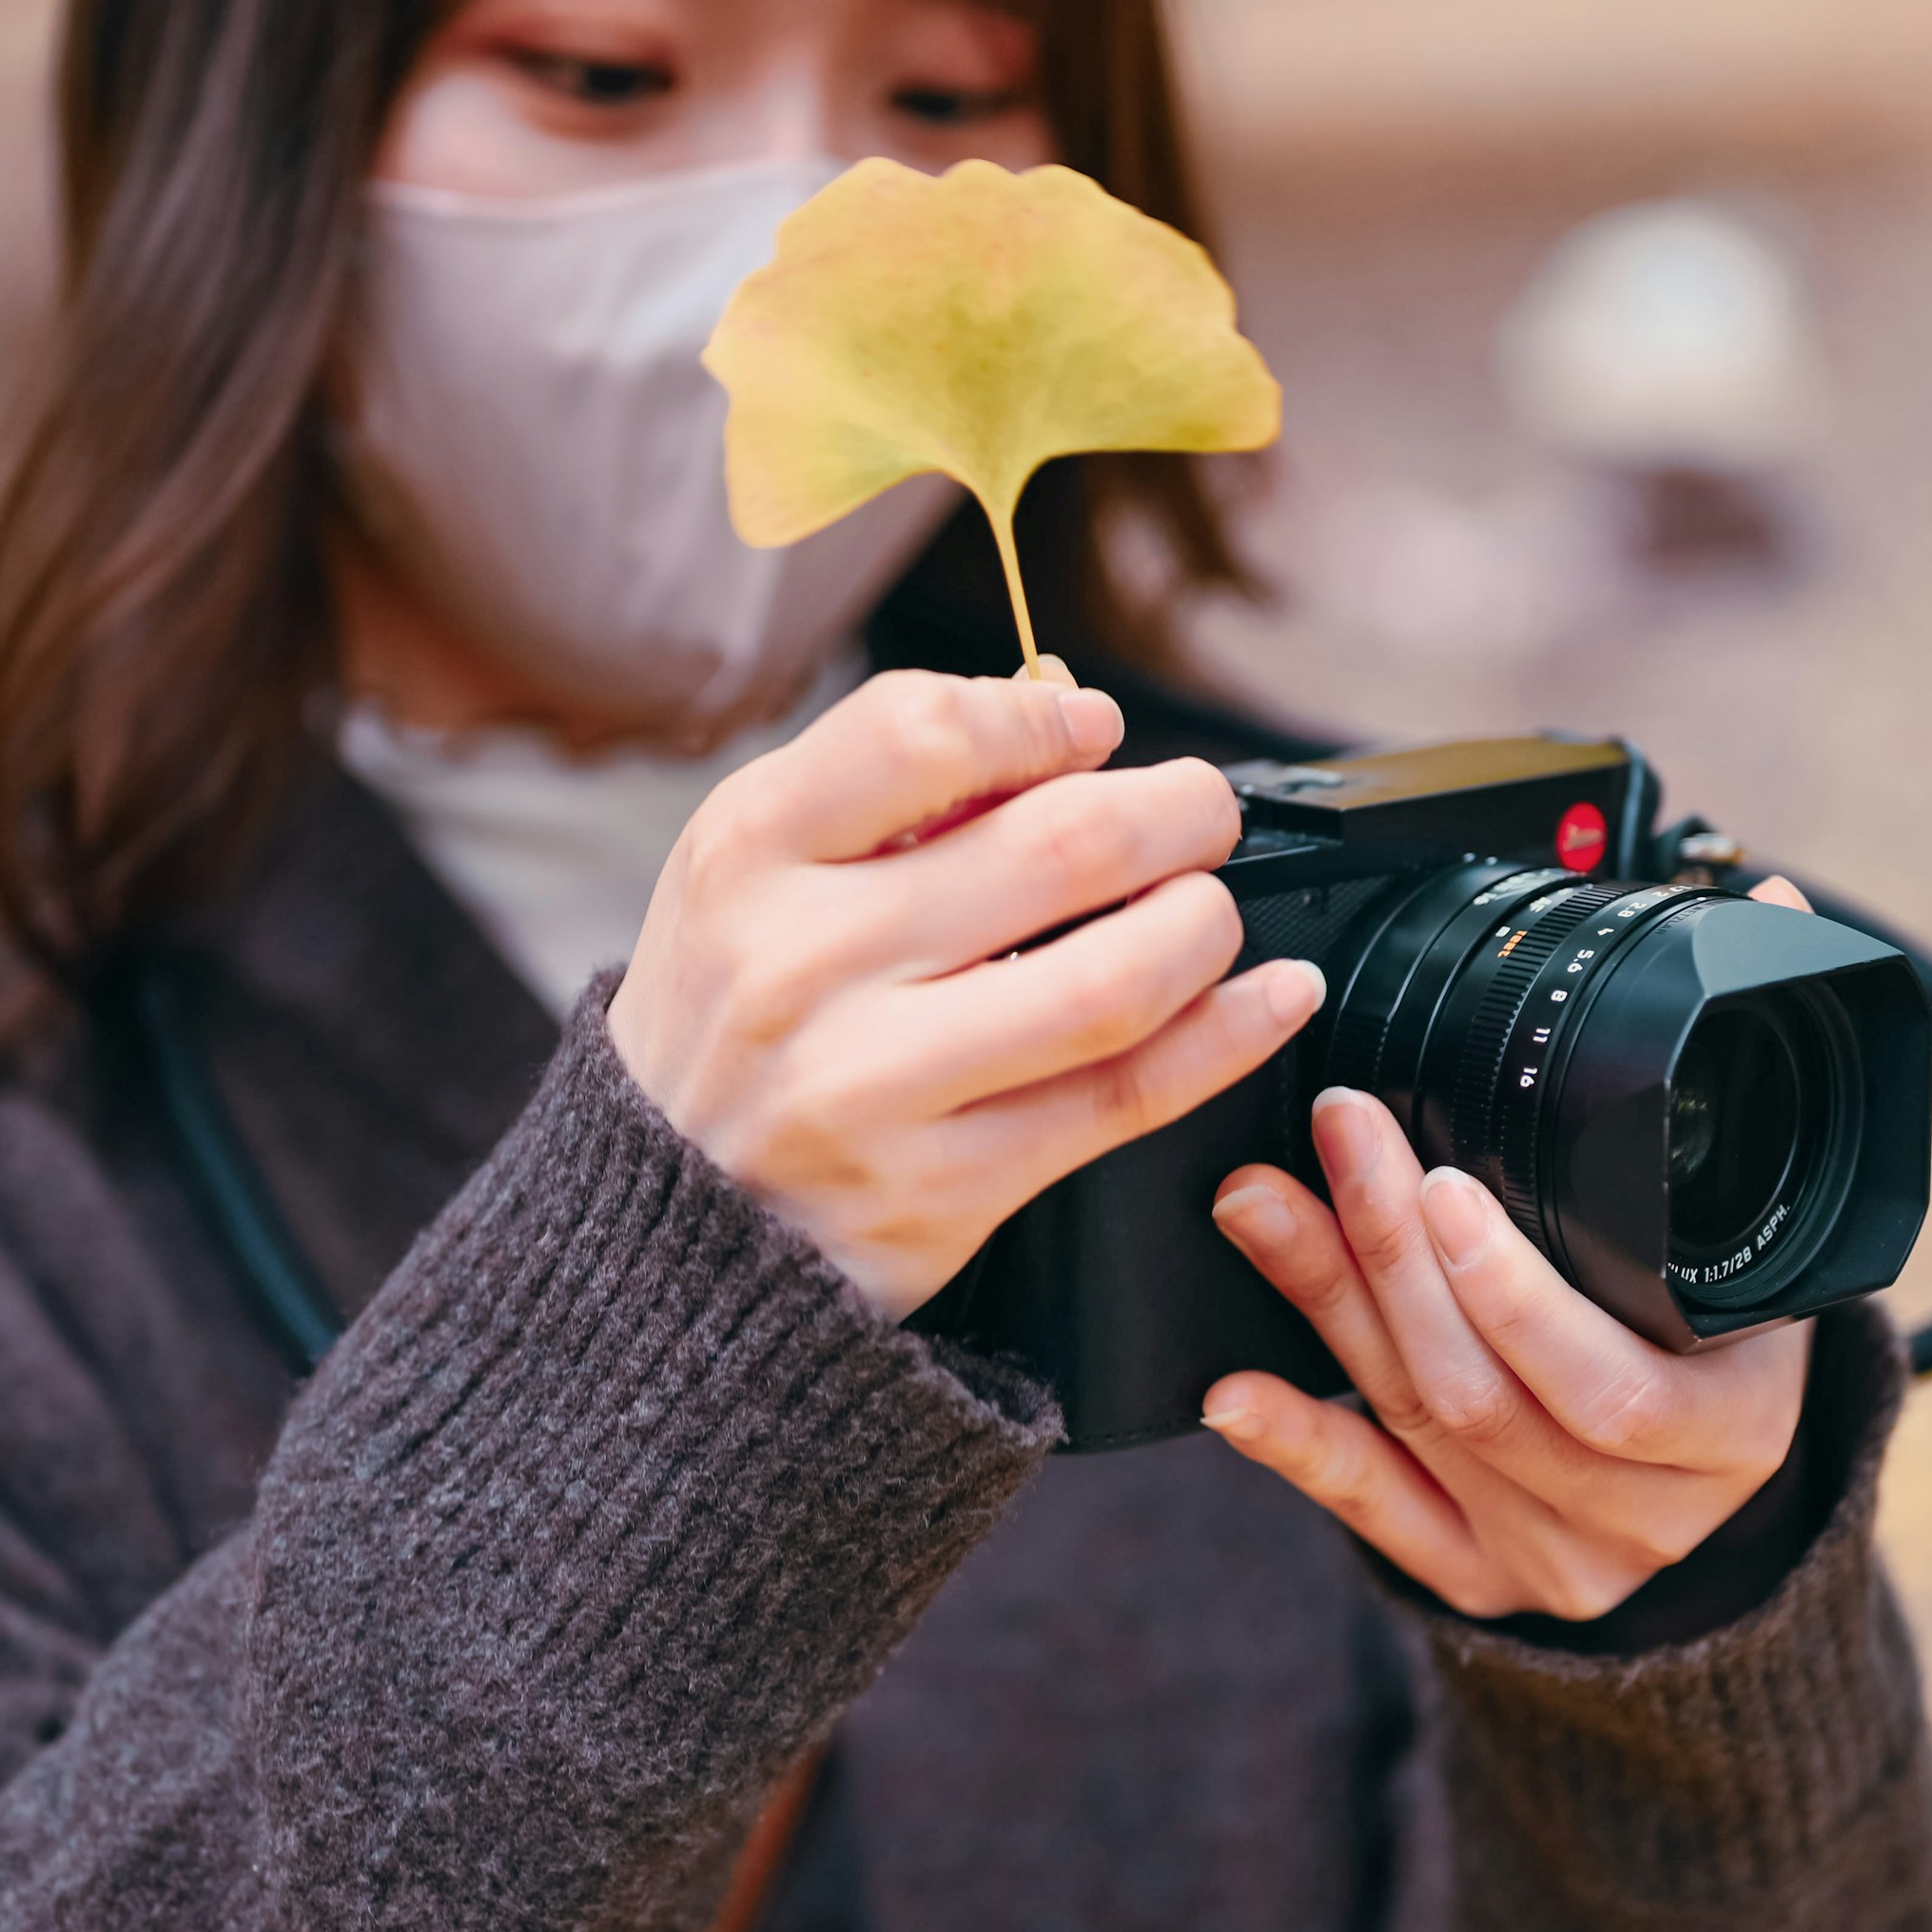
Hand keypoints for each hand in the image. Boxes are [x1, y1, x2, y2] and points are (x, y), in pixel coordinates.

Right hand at [610, 665, 1326, 1317]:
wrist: (660, 1225)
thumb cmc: (728, 1020)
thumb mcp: (749, 877)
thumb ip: (885, 788)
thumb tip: (1061, 706)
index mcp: (747, 856)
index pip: (926, 733)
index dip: (1043, 716)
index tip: (1092, 729)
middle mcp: (801, 966)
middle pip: (1056, 846)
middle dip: (1175, 811)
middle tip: (1201, 812)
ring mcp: (873, 1086)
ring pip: (1112, 979)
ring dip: (1203, 925)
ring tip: (1209, 909)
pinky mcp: (942, 1191)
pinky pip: (1126, 1096)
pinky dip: (1228, 1034)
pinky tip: (1270, 995)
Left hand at [1198, 881, 1819, 1622]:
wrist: (1725, 1518)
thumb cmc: (1740, 1353)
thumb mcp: (1768, 1252)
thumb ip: (1750, 1082)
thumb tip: (1766, 898)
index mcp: (1733, 1423)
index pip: (1613, 1381)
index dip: (1518, 1293)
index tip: (1445, 1179)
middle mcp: (1641, 1504)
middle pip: (1486, 1390)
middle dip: (1392, 1252)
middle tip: (1335, 1131)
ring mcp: (1552, 1554)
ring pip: (1420, 1428)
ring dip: (1327, 1305)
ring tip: (1257, 1201)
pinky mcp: (1478, 1579)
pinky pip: (1378, 1520)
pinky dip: (1301, 1448)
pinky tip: (1234, 1390)